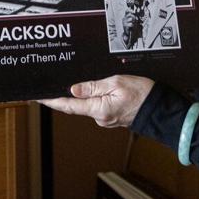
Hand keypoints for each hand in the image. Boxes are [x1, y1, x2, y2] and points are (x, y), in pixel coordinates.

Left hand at [38, 75, 154, 127]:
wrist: (161, 110)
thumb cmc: (143, 94)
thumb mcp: (116, 82)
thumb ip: (93, 86)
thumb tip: (73, 89)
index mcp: (99, 109)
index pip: (68, 106)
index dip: (51, 101)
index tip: (37, 97)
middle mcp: (100, 117)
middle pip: (75, 105)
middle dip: (64, 95)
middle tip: (51, 84)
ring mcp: (105, 118)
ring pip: (87, 104)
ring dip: (80, 95)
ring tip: (73, 80)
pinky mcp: (111, 116)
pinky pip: (96, 105)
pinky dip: (91, 97)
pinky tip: (92, 87)